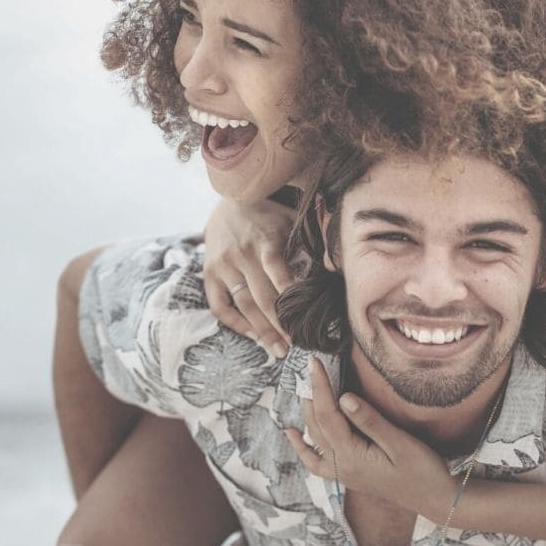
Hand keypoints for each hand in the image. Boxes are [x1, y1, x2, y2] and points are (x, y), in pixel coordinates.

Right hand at [204, 198, 296, 358]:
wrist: (230, 196)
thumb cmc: (270, 213)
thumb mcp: (292, 218)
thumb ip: (311, 239)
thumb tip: (336, 263)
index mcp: (264, 240)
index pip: (277, 272)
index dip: (289, 297)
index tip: (303, 320)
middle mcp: (241, 255)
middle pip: (261, 297)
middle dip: (279, 325)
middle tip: (295, 346)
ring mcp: (222, 265)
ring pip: (243, 305)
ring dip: (261, 331)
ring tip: (278, 349)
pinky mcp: (209, 273)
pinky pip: (219, 306)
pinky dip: (235, 323)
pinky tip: (252, 336)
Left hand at [283, 356, 451, 515]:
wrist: (434, 499)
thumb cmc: (423, 471)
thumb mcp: (400, 443)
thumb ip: (370, 421)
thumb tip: (344, 398)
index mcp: (352, 457)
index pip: (328, 415)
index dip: (320, 386)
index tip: (314, 362)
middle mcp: (341, 467)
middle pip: (316, 425)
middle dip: (311, 394)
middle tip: (310, 367)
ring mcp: (343, 473)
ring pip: (313, 440)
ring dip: (306, 414)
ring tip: (305, 390)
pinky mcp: (348, 475)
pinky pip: (316, 462)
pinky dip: (302, 447)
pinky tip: (293, 434)